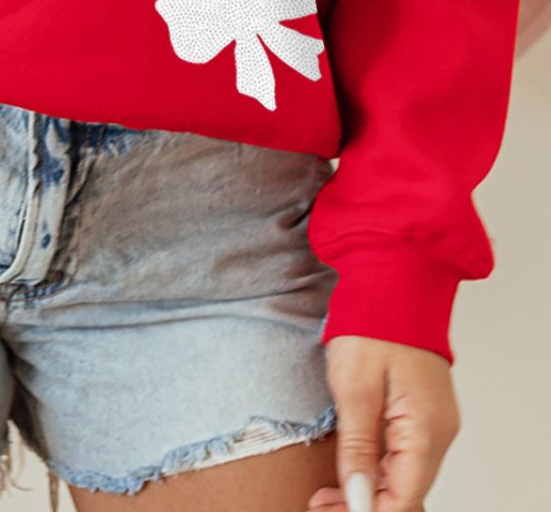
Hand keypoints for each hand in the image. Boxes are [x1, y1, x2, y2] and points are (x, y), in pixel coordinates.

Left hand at [308, 335, 461, 511]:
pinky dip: (379, 462)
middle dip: (365, 501)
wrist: (394, 273)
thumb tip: (359, 497)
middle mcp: (439, 431)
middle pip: (406, 491)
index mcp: (427, 430)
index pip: (403, 499)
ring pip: (404, 473)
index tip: (328, 507)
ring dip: (370, 485)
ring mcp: (434, 419)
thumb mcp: (354, 387)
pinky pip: (404, 450)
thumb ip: (357, 448)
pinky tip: (352, 460)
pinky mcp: (423, 408)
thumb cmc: (375, 320)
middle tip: (322, 501)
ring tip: (330, 487)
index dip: (365, 510)